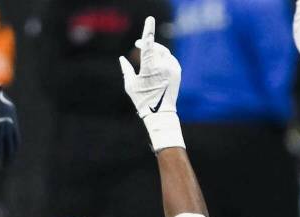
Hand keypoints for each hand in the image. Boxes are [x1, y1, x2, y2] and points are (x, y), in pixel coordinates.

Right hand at [0, 88, 19, 168]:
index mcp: (11, 114)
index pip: (15, 133)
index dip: (13, 143)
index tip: (12, 151)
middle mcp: (11, 123)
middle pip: (14, 143)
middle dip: (11, 154)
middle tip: (8, 162)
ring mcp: (4, 130)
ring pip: (6, 150)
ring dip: (4, 160)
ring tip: (2, 167)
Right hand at [119, 16, 183, 149]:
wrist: (160, 113)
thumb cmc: (142, 100)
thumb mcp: (130, 84)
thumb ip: (126, 69)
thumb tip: (122, 58)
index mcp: (150, 68)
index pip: (148, 45)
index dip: (148, 30)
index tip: (150, 20)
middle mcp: (163, 66)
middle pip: (155, 47)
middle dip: (147, 44)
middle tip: (137, 45)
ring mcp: (172, 68)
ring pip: (163, 52)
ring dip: (154, 51)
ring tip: (146, 57)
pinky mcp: (177, 71)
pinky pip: (169, 58)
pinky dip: (163, 58)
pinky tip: (157, 64)